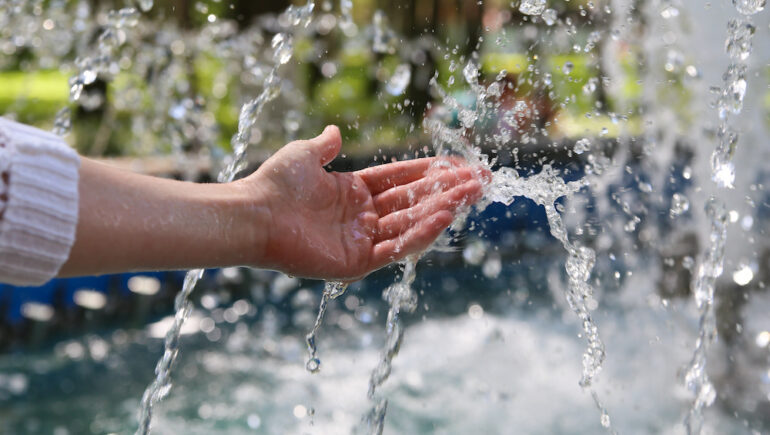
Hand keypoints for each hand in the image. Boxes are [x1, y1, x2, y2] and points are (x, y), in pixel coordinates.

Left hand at [238, 125, 483, 280]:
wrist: (254, 214)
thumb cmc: (274, 184)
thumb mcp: (303, 155)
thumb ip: (325, 147)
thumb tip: (334, 130)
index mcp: (353, 192)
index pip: (401, 180)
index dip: (430, 172)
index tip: (459, 165)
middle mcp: (362, 217)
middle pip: (413, 202)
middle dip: (447, 190)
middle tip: (481, 180)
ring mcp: (361, 241)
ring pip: (410, 224)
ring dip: (441, 209)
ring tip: (470, 195)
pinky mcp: (357, 263)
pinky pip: (395, 249)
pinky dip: (419, 234)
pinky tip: (443, 216)